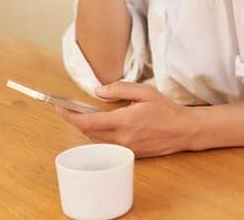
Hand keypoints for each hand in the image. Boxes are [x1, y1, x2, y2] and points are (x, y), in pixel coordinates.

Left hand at [56, 82, 197, 157]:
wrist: (183, 130)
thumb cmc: (166, 110)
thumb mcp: (145, 92)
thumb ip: (120, 89)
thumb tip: (98, 91)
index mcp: (124, 121)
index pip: (88, 122)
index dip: (70, 115)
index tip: (60, 108)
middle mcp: (122, 138)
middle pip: (88, 133)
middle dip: (75, 121)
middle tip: (68, 109)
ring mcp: (125, 149)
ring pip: (96, 141)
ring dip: (86, 129)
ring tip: (81, 117)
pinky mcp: (130, 154)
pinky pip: (107, 146)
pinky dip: (98, 136)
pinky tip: (99, 127)